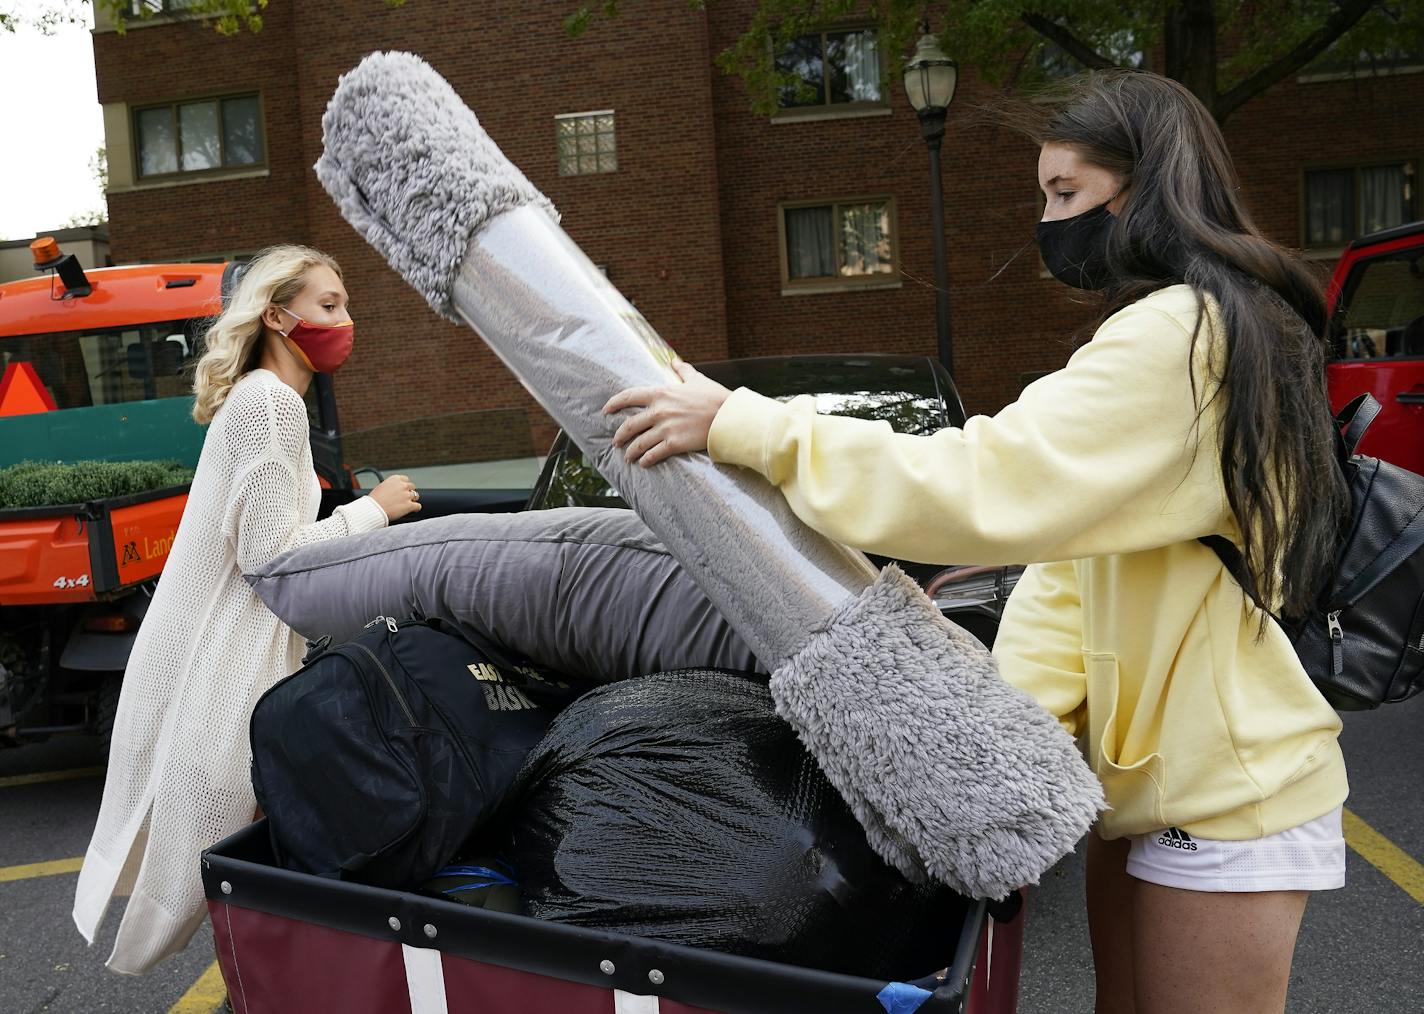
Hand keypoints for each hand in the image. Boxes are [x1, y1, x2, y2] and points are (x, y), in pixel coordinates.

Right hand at [369, 474, 421, 520]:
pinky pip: (418, 506)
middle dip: (408, 492)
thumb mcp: (381, 487)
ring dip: (412, 500)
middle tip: (404, 498)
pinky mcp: (409, 505)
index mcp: (395, 479)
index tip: (403, 489)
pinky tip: (413, 510)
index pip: (405, 479)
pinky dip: (416, 508)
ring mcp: (407, 495)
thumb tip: (394, 490)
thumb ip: (390, 486)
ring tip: (407, 504)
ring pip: (416, 496)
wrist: (373, 509)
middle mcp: (402, 485)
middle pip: (412, 487)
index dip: (404, 485)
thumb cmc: (374, 500)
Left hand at [603, 360, 731, 466]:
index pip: (629, 396)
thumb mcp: (697, 379)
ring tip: (628, 457)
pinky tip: (643, 463)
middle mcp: (659, 411)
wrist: (729, 417)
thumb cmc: (715, 397)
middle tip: (616, 442)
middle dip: (620, 435)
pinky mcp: (674, 444)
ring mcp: (666, 429)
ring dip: (631, 451)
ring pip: (639, 443)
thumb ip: (683, 370)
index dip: (614, 403)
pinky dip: (646, 460)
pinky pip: (653, 454)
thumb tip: (675, 360)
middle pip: (630, 425)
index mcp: (661, 393)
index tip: (606, 410)